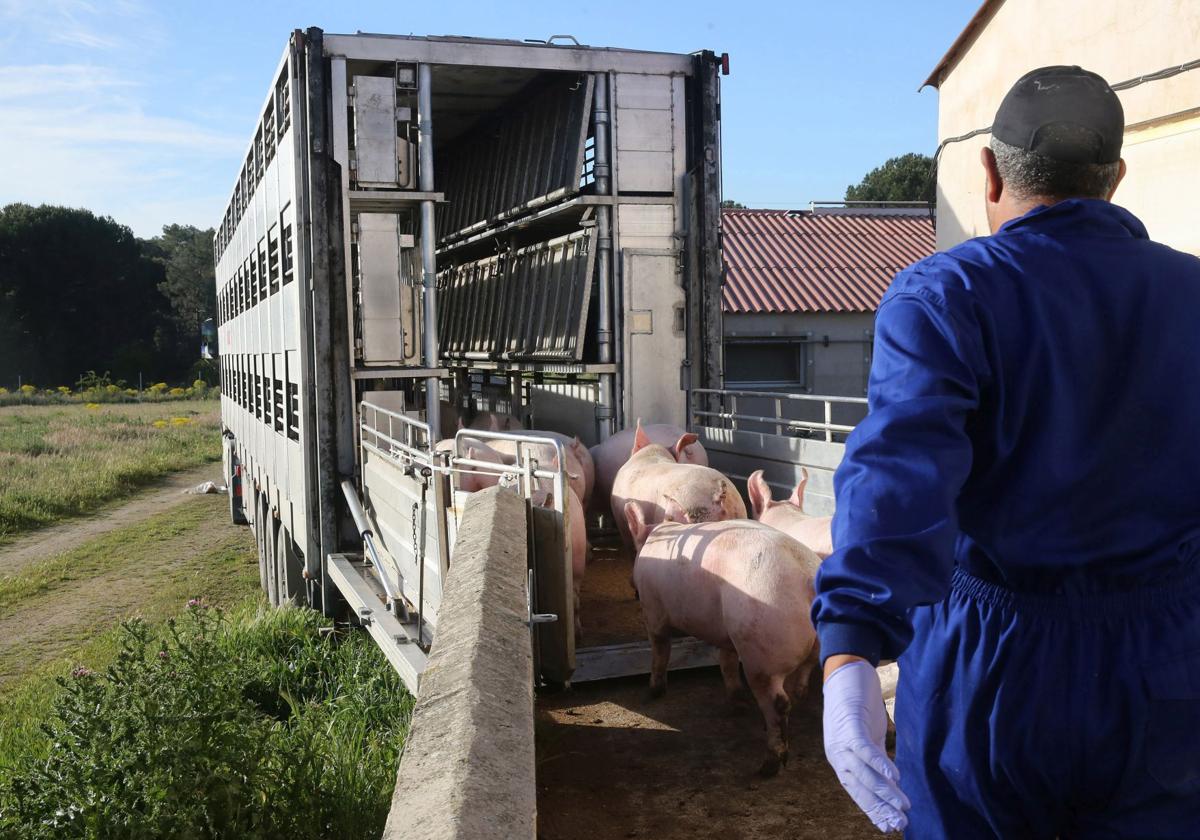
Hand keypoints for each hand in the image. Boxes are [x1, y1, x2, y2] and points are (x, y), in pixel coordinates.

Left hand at [823, 659, 910, 832]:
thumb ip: (874, 759)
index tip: (889, 826)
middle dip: (880, 807)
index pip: (856, 791)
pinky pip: (864, 749)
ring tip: (902, 805)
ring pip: (862, 772)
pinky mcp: (850, 724)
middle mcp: (837, 753)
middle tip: (900, 823)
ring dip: (884, 790)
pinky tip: (895, 776)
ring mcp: (841, 739)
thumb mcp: (867, 736)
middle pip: (858, 787)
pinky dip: (879, 763)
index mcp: (841, 758)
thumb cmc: (857, 705)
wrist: (845, 670)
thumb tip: (892, 783)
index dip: (873, 809)